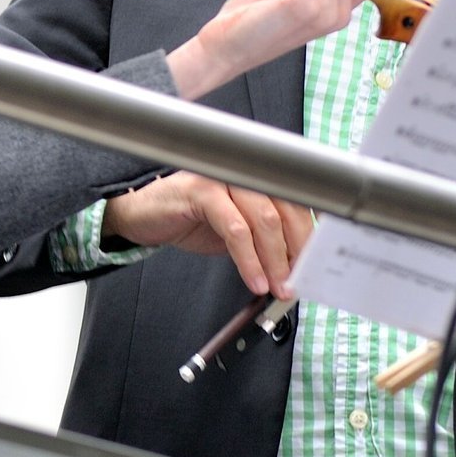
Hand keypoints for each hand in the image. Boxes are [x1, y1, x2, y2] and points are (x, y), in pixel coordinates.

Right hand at [100, 171, 312, 296]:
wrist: (141, 215)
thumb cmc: (189, 218)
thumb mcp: (236, 230)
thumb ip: (265, 239)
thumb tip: (295, 265)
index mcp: (257, 176)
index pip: (297, 202)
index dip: (310, 235)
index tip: (315, 267)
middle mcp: (244, 170)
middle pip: (287, 208)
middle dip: (297, 251)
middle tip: (298, 282)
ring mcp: (223, 177)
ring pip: (264, 219)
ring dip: (275, 259)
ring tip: (279, 286)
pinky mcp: (202, 190)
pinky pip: (235, 228)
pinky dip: (249, 259)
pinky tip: (254, 279)